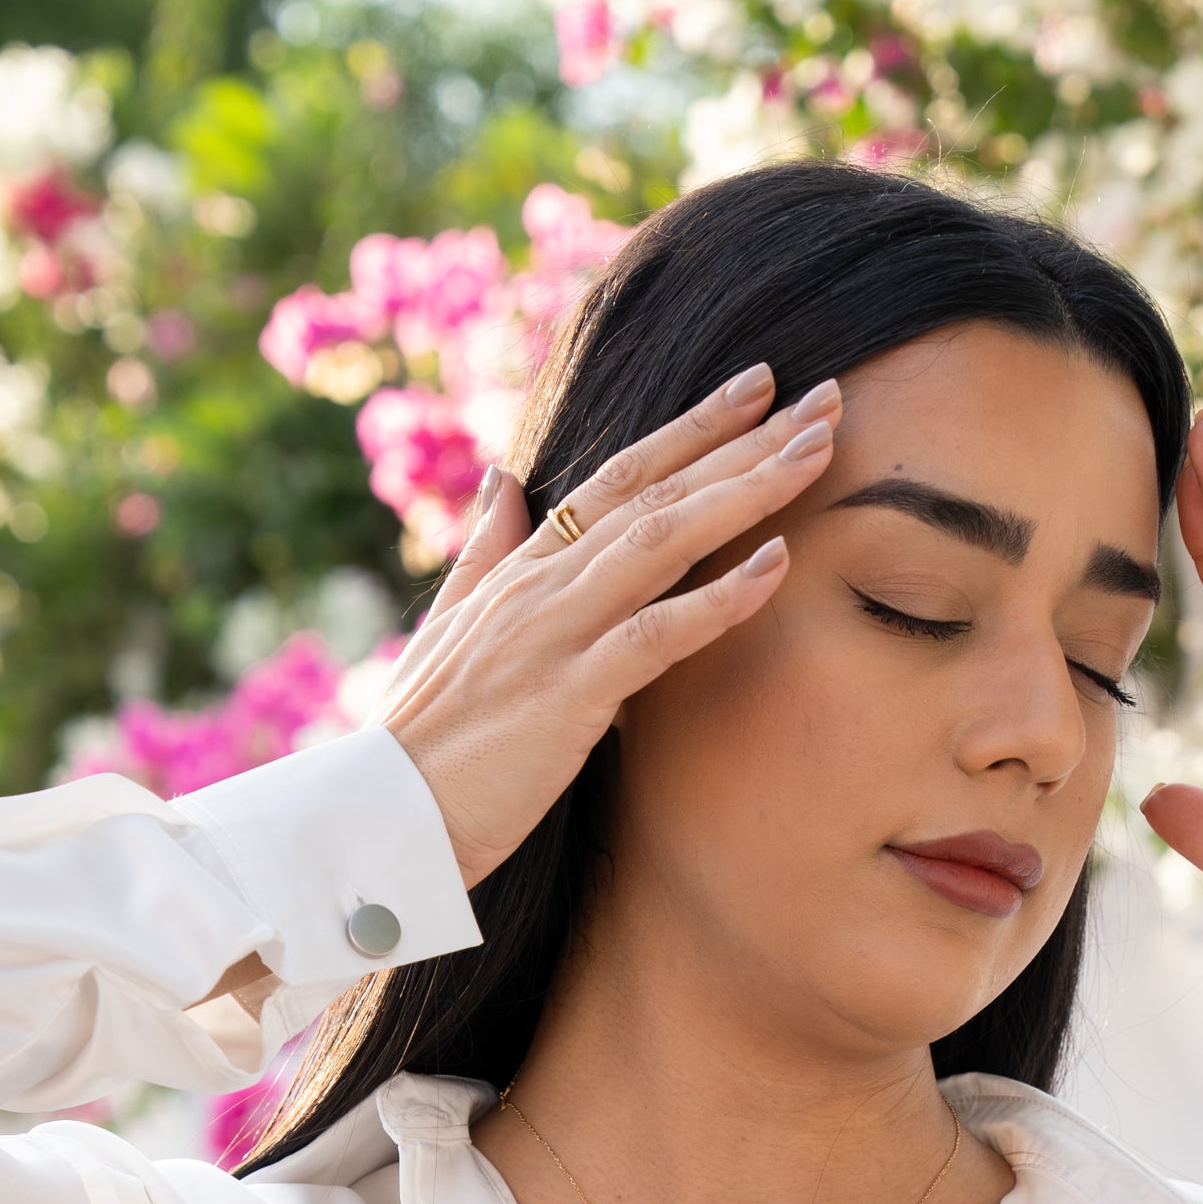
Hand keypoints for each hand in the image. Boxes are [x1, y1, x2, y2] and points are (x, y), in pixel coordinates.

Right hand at [378, 368, 841, 892]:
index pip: (618, 475)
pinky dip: (718, 599)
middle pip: (655, 490)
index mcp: (520, 567)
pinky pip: (655, 635)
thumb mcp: (449, 626)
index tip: (759, 387)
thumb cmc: (420, 739)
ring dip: (746, 492)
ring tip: (817, 452)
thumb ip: (484, 550)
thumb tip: (503, 478)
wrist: (377, 817)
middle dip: (744, 440)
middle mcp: (540, 584)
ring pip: (663, 541)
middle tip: (825, 399)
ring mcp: (554, 635)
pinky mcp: (567, 696)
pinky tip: (777, 564)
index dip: (691, 427)